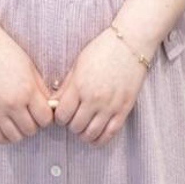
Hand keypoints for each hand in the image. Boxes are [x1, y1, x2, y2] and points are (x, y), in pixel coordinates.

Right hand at [0, 26, 53, 143]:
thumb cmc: (7, 53)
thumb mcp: (30, 68)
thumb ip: (41, 90)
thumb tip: (50, 109)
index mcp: (27, 90)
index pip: (45, 119)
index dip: (47, 116)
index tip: (43, 110)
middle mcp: (11, 103)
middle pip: (31, 130)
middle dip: (35, 123)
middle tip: (31, 113)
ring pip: (15, 137)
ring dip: (21, 130)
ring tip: (19, 118)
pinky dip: (5, 135)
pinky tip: (8, 124)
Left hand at [51, 25, 154, 146]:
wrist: (130, 44)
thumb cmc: (102, 50)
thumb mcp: (78, 64)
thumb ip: (66, 86)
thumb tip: (54, 104)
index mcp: (79, 85)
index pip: (61, 115)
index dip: (59, 117)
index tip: (62, 113)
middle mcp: (94, 98)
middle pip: (75, 126)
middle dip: (71, 125)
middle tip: (73, 118)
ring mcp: (110, 106)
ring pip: (91, 134)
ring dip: (84, 133)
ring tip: (84, 126)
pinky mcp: (124, 109)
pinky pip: (110, 134)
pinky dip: (100, 139)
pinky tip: (96, 135)